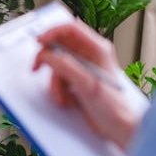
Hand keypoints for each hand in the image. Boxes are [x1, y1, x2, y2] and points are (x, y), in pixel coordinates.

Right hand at [33, 21, 138, 149]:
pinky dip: (58, 89)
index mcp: (98, 49)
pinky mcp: (77, 80)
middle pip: (60, 45)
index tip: (40, 42)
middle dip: (48, 59)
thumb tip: (48, 55)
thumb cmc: (113, 107)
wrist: (117, 127)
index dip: (52, 32)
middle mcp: (90, 55)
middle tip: (37, 67)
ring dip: (55, 82)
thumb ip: (65, 66)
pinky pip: (59, 78)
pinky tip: (68, 100)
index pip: (70, 28)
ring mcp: (83, 68)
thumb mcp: (87, 84)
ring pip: (56, 64)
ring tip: (62, 97)